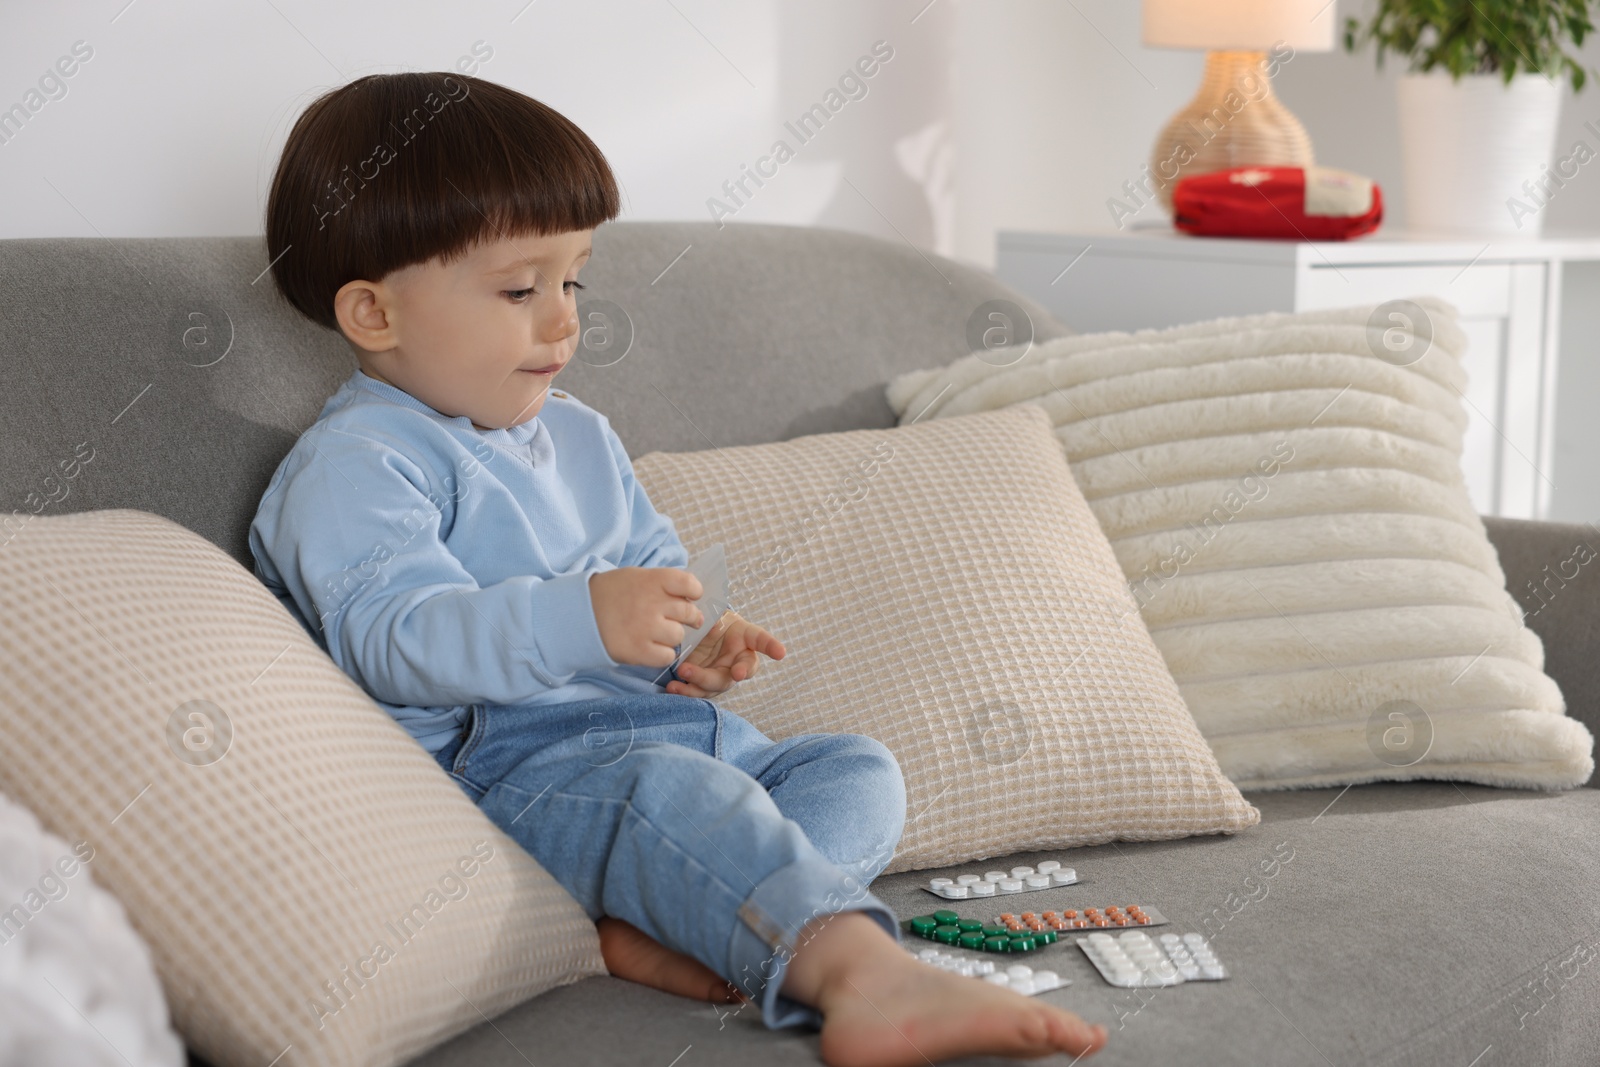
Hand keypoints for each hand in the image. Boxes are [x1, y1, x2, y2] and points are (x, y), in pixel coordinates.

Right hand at [589, 567, 703, 667]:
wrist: (578, 614)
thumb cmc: (611, 593)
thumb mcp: (636, 577)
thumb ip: (663, 584)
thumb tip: (690, 596)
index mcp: (652, 580)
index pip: (690, 584)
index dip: (694, 593)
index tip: (690, 598)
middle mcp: (652, 603)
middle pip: (689, 613)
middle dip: (688, 617)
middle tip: (677, 619)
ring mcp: (646, 628)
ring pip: (679, 635)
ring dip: (672, 636)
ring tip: (658, 633)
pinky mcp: (638, 650)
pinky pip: (667, 656)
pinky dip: (663, 654)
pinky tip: (652, 647)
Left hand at [665, 610, 785, 697]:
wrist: (694, 631)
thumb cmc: (709, 618)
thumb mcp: (711, 612)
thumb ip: (712, 617)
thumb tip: (712, 627)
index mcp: (745, 636)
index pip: (761, 639)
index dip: (772, 646)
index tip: (781, 653)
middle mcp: (737, 658)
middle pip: (741, 669)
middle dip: (740, 672)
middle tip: (737, 673)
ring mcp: (720, 673)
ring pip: (717, 684)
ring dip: (701, 681)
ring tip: (683, 671)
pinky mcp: (702, 682)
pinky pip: (697, 690)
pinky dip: (685, 690)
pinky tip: (673, 687)